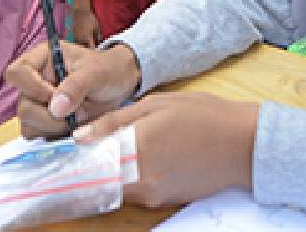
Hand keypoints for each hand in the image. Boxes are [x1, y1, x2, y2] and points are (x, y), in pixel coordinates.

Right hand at [4, 41, 140, 138]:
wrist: (118, 85)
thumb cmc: (106, 70)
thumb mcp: (95, 72)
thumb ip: (76, 86)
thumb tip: (55, 109)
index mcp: (40, 60)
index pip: (16, 73)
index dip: (32, 88)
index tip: (55, 95)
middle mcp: (33, 82)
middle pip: (23, 108)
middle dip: (51, 117)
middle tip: (76, 113)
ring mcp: (37, 104)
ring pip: (29, 127)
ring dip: (55, 129)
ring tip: (78, 118)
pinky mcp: (44, 123)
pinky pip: (40, 137)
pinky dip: (57, 137)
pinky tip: (74, 127)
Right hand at [72, 7, 100, 47]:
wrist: (81, 12)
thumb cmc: (90, 19)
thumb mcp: (97, 27)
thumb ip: (98, 36)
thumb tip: (99, 41)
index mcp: (87, 38)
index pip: (92, 47)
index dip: (95, 47)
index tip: (98, 46)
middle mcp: (81, 39)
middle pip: (86, 47)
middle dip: (90, 45)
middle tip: (94, 42)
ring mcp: (76, 36)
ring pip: (81, 44)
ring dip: (85, 43)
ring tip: (89, 39)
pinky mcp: (73, 34)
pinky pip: (77, 40)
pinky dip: (81, 40)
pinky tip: (84, 36)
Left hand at [75, 92, 258, 207]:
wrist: (245, 144)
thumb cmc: (204, 116)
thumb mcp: (155, 105)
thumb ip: (114, 122)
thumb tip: (79, 137)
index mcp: (136, 151)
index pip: (88, 165)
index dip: (71, 160)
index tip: (60, 153)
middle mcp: (141, 180)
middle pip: (98, 180)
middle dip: (89, 166)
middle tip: (89, 147)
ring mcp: (154, 195)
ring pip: (116, 187)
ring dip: (110, 172)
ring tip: (120, 146)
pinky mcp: (165, 201)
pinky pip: (136, 192)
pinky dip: (130, 177)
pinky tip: (143, 156)